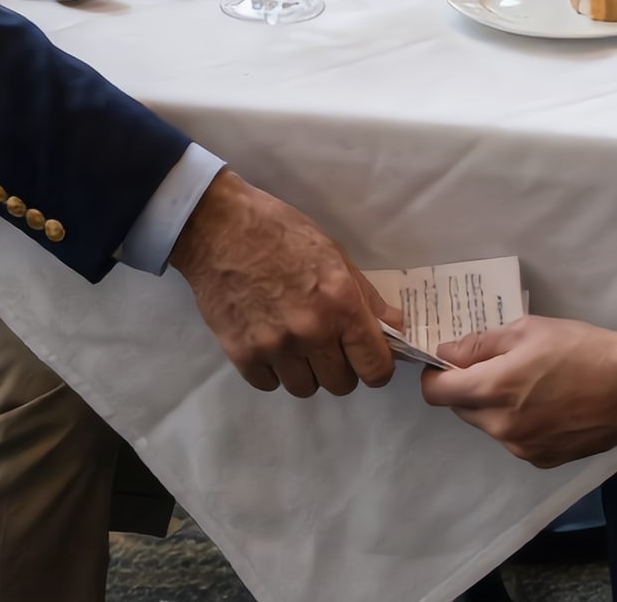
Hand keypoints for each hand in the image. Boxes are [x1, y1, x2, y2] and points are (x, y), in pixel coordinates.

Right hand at [167, 169, 394, 396]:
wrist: (221, 228)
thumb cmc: (282, 233)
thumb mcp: (334, 254)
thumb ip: (366, 296)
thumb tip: (394, 326)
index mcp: (341, 302)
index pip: (375, 366)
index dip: (377, 367)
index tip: (368, 360)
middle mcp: (311, 330)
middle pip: (341, 383)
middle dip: (340, 367)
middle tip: (328, 342)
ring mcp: (275, 347)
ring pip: (305, 388)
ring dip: (306, 371)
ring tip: (295, 340)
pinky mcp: (242, 355)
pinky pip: (270, 384)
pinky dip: (273, 370)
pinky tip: (269, 340)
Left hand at [420, 316, 616, 465]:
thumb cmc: (580, 348)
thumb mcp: (529, 330)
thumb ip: (482, 343)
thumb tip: (447, 353)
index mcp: (493, 390)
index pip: (437, 393)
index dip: (435, 374)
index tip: (449, 361)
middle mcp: (501, 427)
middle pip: (461, 409)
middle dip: (468, 387)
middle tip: (497, 364)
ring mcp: (521, 448)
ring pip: (488, 425)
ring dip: (494, 406)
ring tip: (529, 383)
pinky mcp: (542, 460)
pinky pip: (514, 438)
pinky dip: (518, 422)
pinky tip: (547, 403)